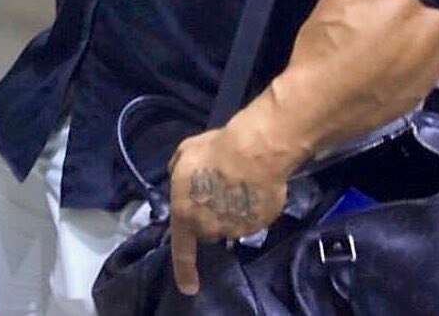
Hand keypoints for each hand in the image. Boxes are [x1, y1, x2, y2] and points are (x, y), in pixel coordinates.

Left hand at [167, 125, 287, 295]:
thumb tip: (178, 176)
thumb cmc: (216, 150)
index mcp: (185, 213)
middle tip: (219, 188)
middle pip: (209, 229)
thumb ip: (178, 169)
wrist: (254, 152)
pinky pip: (254, 218)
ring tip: (241, 182)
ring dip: (233, 210)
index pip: (182, 250)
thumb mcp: (186, 152)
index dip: (184, 270)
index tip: (189, 287)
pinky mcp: (260, 224)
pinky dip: (254, 207)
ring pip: (232, 224)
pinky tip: (256, 186)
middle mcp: (209, 227)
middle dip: (211, 215)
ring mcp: (236, 228)